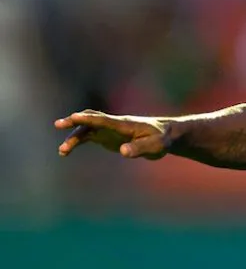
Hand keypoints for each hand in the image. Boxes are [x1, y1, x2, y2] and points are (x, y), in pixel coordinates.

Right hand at [55, 110, 170, 159]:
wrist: (163, 135)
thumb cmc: (161, 139)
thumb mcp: (155, 145)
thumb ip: (140, 148)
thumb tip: (123, 151)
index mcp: (125, 124)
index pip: (104, 120)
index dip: (90, 118)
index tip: (75, 117)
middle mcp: (114, 124)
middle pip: (91, 119)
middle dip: (75, 122)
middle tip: (60, 124)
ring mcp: (109, 129)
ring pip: (87, 129)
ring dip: (74, 137)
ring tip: (62, 151)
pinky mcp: (107, 136)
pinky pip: (88, 136)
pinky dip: (77, 141)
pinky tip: (66, 151)